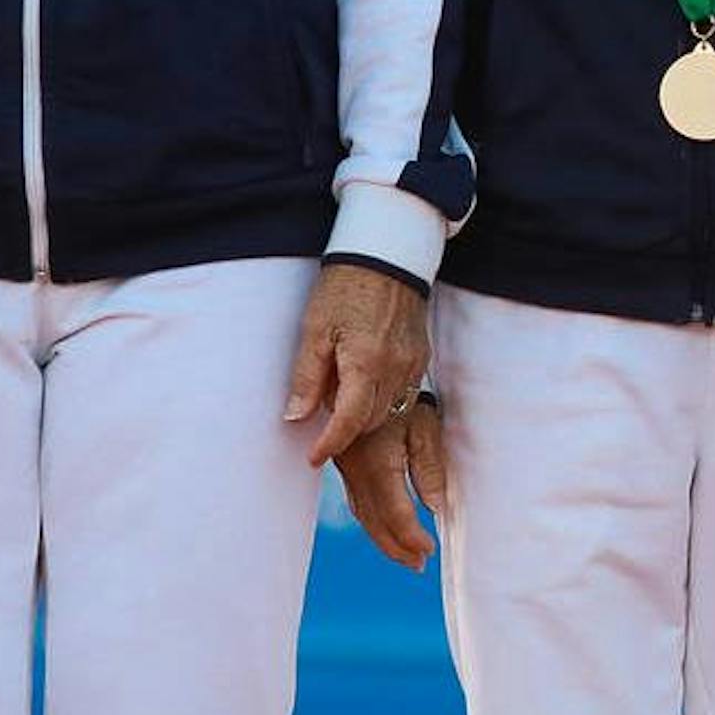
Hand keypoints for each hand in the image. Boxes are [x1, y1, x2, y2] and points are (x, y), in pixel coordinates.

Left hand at [284, 260, 430, 466]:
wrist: (388, 256)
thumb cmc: (345, 288)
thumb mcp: (314, 329)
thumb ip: (306, 378)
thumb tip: (294, 418)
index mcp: (365, 362)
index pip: (348, 421)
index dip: (328, 445)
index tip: (312, 458)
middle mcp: (395, 369)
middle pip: (369, 422)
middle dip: (345, 429)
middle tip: (321, 414)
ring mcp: (412, 365)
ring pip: (388, 412)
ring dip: (363, 415)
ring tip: (341, 395)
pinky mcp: (420, 358)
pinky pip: (402, 394)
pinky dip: (380, 400)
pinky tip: (364, 383)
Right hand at [335, 393, 451, 570]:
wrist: (361, 373)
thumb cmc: (400, 395)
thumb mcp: (423, 425)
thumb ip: (429, 468)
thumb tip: (436, 506)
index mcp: (378, 462)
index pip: (396, 511)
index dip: (412, 535)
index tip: (430, 550)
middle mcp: (357, 471)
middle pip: (376, 521)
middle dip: (397, 547)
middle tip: (418, 564)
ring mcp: (346, 469)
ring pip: (363, 514)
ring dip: (383, 538)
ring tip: (406, 556)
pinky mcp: (344, 466)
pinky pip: (357, 501)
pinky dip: (372, 521)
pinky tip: (384, 528)